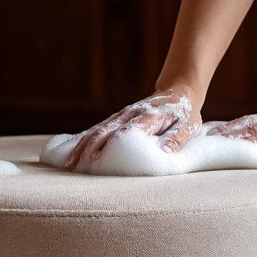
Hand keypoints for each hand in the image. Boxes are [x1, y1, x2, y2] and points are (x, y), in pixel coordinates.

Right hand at [64, 86, 201, 171]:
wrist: (179, 90)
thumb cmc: (185, 113)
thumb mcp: (188, 126)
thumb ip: (175, 139)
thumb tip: (162, 153)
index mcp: (147, 117)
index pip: (124, 132)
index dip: (108, 145)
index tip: (94, 160)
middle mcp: (131, 114)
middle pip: (104, 130)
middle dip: (87, 148)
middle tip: (73, 165)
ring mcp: (123, 114)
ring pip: (98, 129)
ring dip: (82, 144)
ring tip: (68, 161)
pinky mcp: (120, 117)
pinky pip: (100, 127)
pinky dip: (87, 138)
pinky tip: (76, 149)